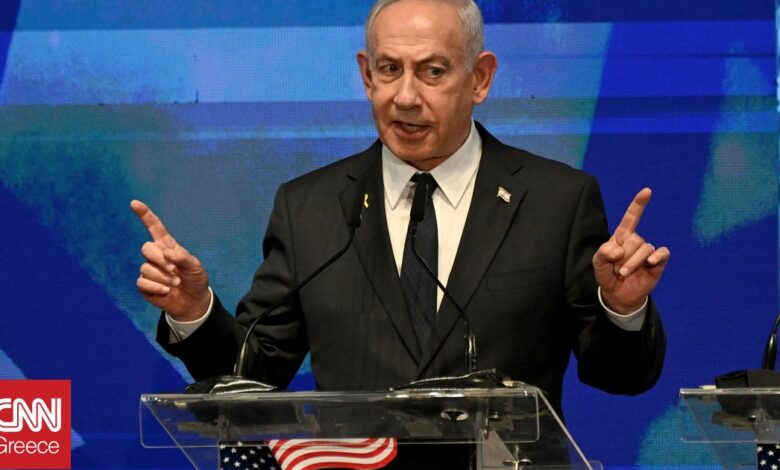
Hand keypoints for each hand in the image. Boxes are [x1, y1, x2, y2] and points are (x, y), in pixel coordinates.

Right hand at [131, 200, 210, 320]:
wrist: (193, 301)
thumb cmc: (195, 279)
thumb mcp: (195, 266)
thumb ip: (183, 257)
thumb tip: (167, 253)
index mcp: (168, 246)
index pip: (154, 227)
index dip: (145, 215)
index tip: (134, 203)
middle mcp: (156, 256)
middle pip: (146, 248)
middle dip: (161, 260)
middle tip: (175, 270)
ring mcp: (148, 270)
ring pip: (145, 267)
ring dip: (163, 277)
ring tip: (175, 283)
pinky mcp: (144, 285)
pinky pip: (142, 281)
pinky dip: (156, 287)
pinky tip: (165, 291)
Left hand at [592, 188, 669, 313]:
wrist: (618, 294)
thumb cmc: (608, 275)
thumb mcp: (598, 264)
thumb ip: (602, 253)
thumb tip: (618, 250)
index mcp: (621, 237)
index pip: (631, 218)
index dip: (638, 204)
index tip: (647, 191)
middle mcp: (636, 241)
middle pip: (635, 238)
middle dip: (623, 256)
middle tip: (617, 268)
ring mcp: (647, 251)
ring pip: (645, 248)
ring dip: (632, 263)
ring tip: (624, 273)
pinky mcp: (657, 263)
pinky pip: (662, 253)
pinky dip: (656, 256)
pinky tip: (650, 262)